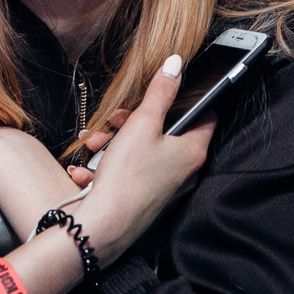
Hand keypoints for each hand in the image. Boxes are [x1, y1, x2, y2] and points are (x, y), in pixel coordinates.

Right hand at [67, 56, 215, 264]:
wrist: (103, 228)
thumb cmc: (127, 177)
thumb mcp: (142, 124)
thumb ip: (160, 92)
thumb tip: (176, 64)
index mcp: (193, 151)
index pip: (206, 115)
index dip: (187, 98)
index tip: (165, 91)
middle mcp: (185, 171)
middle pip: (165, 131)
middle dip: (134, 121)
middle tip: (116, 120)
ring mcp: (165, 187)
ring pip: (142, 151)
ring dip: (115, 142)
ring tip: (94, 145)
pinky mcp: (145, 199)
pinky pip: (130, 173)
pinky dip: (109, 166)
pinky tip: (88, 170)